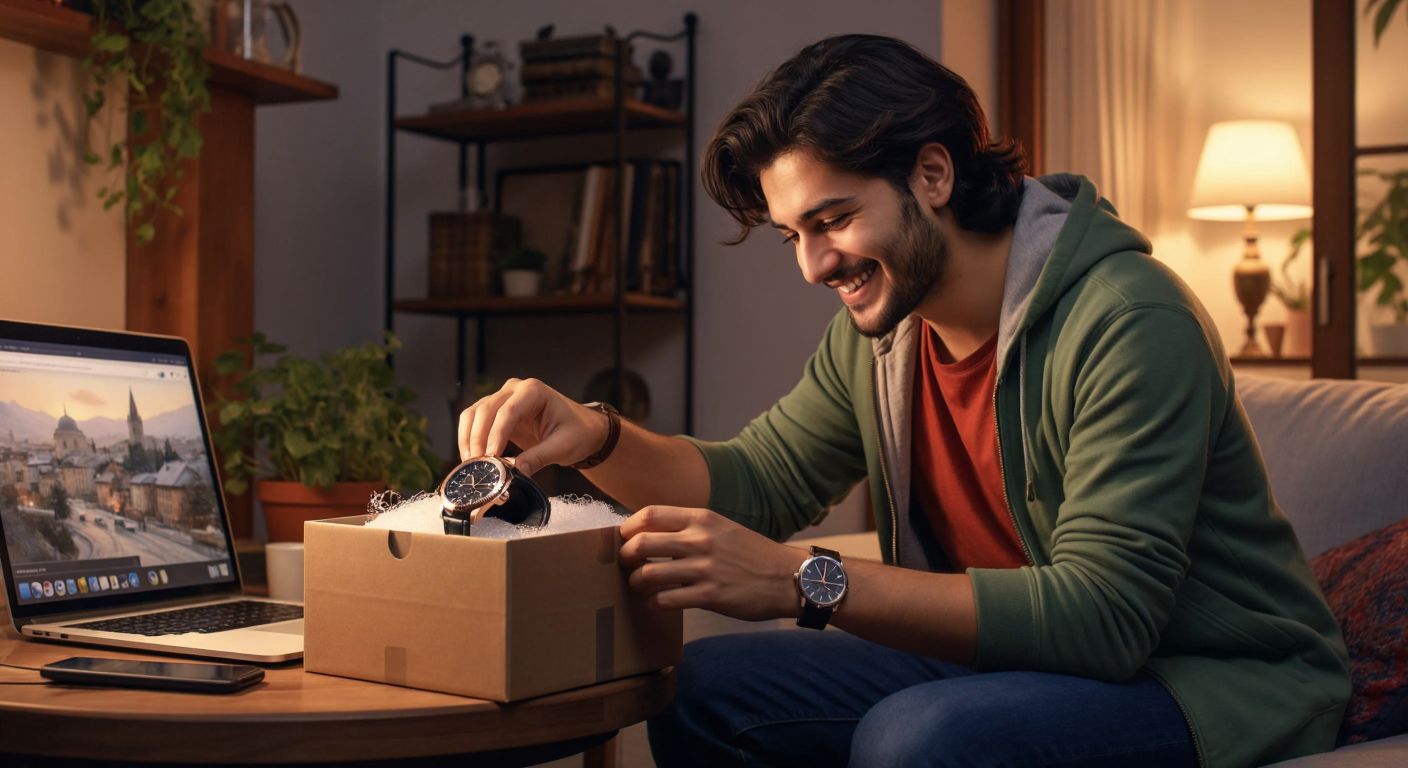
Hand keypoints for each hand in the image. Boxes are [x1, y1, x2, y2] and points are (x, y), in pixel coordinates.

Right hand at [457, 378, 606, 474]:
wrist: (581, 429)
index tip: (491, 458)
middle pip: (485, 410)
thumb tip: (515, 473)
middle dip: (478, 439)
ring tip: (472, 464)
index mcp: (533, 391)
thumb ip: (539, 458)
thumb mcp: (563, 447)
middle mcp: (514, 389)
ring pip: (474, 414)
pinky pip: (474, 422)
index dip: (496, 436)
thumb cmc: (577, 433)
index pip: (508, 412)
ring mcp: (503, 398)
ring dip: (468, 439)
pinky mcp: (496, 412)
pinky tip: (472, 458)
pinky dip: (469, 439)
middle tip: (477, 466)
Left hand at [619, 505, 808, 620]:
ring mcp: (704, 568)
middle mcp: (700, 540)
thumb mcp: (722, 528)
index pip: (649, 515)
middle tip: (626, 566)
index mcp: (702, 519)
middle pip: (640, 543)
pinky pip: (665, 600)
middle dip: (625, 557)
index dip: (628, 529)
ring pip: (648, 574)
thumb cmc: (752, 553)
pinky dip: (653, 603)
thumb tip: (652, 535)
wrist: (789, 576)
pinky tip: (656, 603)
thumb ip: (690, 529)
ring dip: (636, 583)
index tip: (625, 540)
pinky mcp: (710, 595)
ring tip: (640, 587)